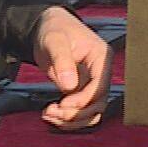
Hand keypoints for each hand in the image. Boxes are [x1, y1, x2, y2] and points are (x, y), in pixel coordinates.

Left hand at [31, 6, 111, 130]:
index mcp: (101, 57)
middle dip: (75, 113)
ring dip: (71, 120)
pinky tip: (51, 114)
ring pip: (91, 112)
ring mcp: (92, 82)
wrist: (46, 26)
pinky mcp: (82, 90)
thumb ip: (62, 61)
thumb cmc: (53, 28)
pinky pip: (81, 111)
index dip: (83, 100)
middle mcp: (101, 71)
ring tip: (49, 115)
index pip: (100, 86)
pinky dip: (67, 118)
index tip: (63, 104)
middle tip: (52, 111)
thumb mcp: (54, 40)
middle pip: (98, 103)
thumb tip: (69, 86)